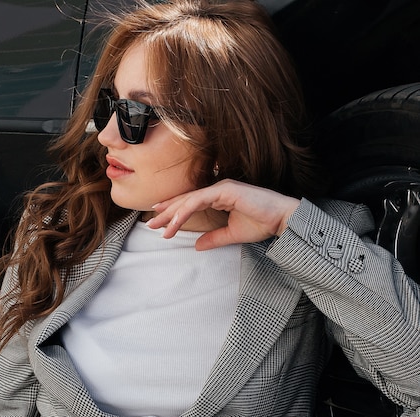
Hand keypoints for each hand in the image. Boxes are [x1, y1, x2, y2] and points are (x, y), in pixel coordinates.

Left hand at [146, 179, 300, 250]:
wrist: (282, 220)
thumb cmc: (262, 223)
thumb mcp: (232, 234)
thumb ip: (214, 238)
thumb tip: (197, 246)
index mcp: (219, 196)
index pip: (190, 202)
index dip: (173, 210)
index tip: (159, 220)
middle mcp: (217, 189)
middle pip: (185, 200)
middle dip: (166, 212)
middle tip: (150, 224)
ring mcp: (220, 188)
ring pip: (189, 200)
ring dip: (172, 214)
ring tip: (159, 227)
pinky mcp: (225, 191)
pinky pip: (198, 200)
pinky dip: (184, 212)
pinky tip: (174, 223)